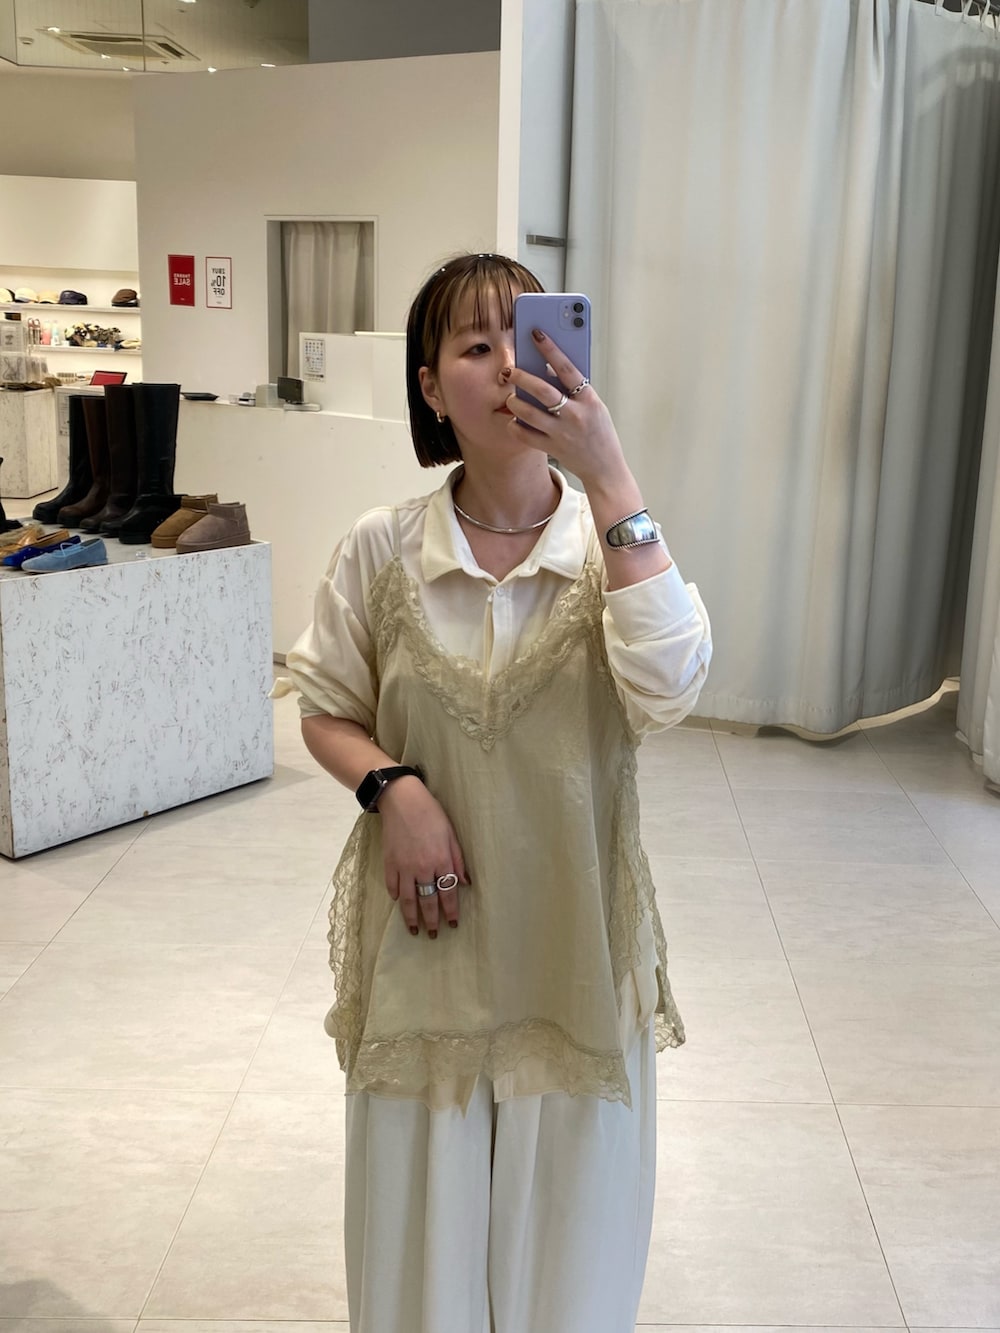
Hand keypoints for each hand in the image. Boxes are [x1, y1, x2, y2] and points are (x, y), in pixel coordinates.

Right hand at [378, 777, 468, 938]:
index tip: (453, 924)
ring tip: (414, 930)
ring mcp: (403, 867)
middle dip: (432, 920)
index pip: (448, 894)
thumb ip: (458, 860)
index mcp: (441, 861)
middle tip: (434, 934)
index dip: (451, 911)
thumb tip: (465, 883)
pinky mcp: (389, 862)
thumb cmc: (431, 814)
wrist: (402, 800)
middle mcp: (422, 868)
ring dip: (411, 917)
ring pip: (408, 899)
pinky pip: (393, 886)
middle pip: (428, 901)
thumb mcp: (451, 834)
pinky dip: (396, 896)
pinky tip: (400, 902)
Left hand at [503, 329, 627, 488]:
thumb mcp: (594, 405)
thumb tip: (548, 369)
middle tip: (509, 370)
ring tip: (511, 397)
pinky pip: (526, 435)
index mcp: (589, 399)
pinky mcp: (553, 448)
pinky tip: (513, 420)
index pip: (567, 368)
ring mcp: (563, 433)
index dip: (551, 349)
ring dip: (515, 403)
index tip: (536, 334)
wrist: (605, 467)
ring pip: (529, 413)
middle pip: (543, 390)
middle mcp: (575, 414)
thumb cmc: (599, 431)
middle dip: (522, 377)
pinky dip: (516, 426)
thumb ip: (575, 389)